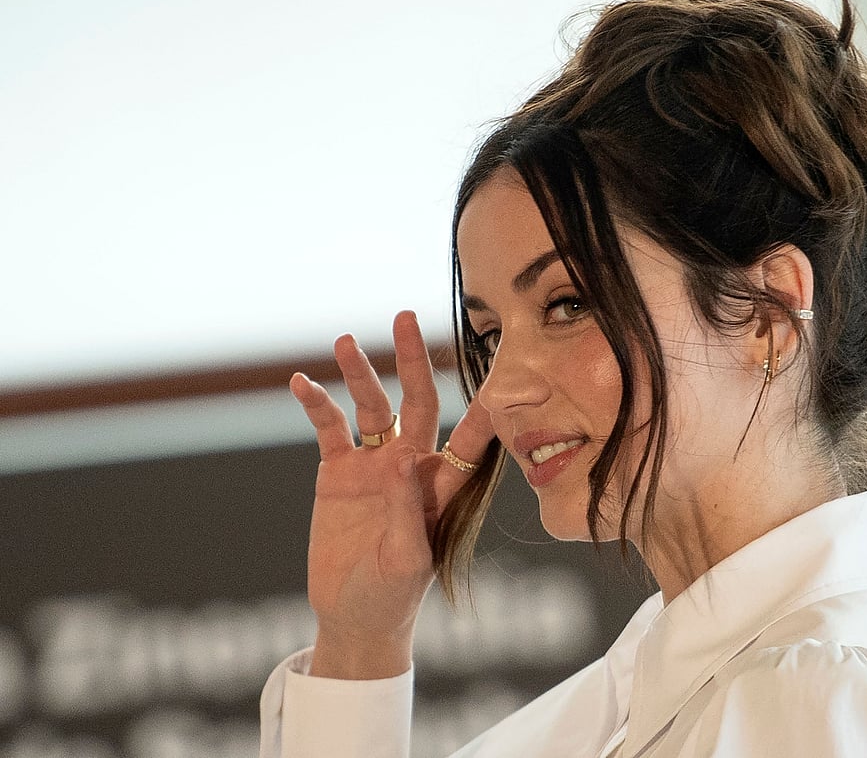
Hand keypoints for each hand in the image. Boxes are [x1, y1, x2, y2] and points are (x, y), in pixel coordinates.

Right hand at [290, 310, 492, 678]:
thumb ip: (407, 507)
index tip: (496, 363)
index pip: (470, 436)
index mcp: (443, 485)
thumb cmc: (394, 595)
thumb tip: (403, 456)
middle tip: (405, 319)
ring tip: (345, 342)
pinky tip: (302, 382)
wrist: (353, 615)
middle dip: (413, 361)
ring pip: (372, 406)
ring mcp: (374, 465)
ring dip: (360, 374)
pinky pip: (330, 428)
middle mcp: (412, 464)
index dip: (481, 404)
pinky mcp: (339, 472)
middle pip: (418, 401)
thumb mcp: (406, 559)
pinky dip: (317, 404)